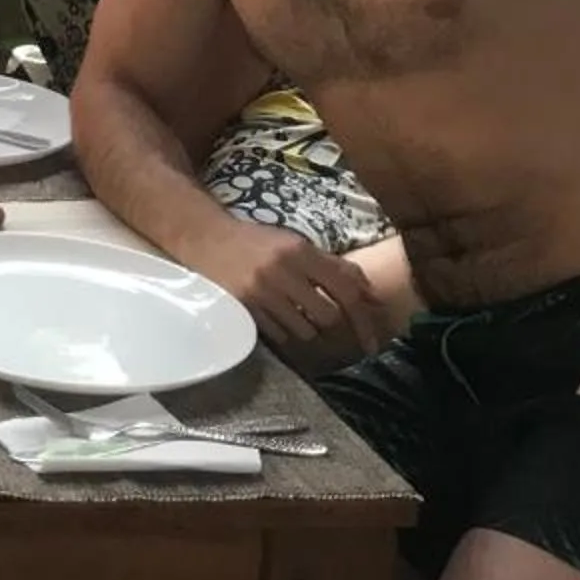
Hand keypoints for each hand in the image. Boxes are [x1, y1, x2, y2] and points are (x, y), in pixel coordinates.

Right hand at [197, 221, 396, 356]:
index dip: (363, 317)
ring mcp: (261, 291)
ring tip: (291, 311)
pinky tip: (273, 315)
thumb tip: (373, 296)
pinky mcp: (244, 308)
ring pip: (304, 330)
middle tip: (317, 313)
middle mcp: (282, 270)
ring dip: (305, 327)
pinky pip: (279, 335)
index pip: (344, 289)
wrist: (206, 238)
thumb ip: (335, 268)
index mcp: (299, 251)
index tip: (373, 341)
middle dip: (327, 320)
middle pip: (327, 316)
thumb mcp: (296, 245)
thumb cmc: (258, 242)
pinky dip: (283, 331)